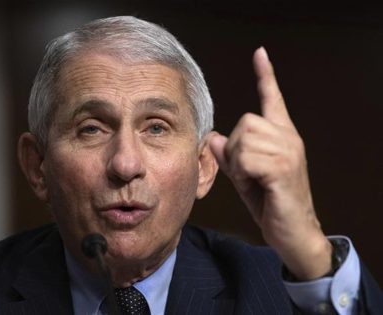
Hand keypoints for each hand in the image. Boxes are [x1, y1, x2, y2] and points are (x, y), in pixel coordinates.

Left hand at [209, 47, 331, 279]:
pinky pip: (246, 158)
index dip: (265, 76)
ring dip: (239, 163)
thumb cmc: (270, 202)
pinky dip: (243, 174)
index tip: (259, 53)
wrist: (293, 232)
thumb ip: (230, 155)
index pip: (273, 99)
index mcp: (281, 136)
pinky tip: (257, 185)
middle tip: (246, 172)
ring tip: (253, 180)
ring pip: (242, 140)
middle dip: (235, 149)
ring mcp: (288, 151)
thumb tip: (213, 137)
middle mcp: (288, 137)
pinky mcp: (282, 167)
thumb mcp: (245, 176)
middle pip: (245, 122)